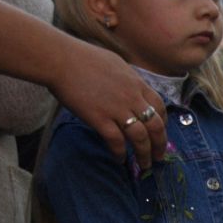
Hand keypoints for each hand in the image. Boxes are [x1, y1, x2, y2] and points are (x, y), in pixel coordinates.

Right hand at [46, 40, 167, 165]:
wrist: (60, 59)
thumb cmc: (82, 57)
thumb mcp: (115, 63)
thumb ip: (126, 79)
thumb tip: (130, 86)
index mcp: (137, 83)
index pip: (159, 107)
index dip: (163, 122)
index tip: (160, 132)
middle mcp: (132, 97)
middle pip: (156, 126)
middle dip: (160, 144)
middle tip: (159, 157)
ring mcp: (117, 108)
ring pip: (140, 137)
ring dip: (144, 154)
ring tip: (144, 164)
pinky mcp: (99, 118)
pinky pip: (116, 141)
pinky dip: (120, 153)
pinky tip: (120, 159)